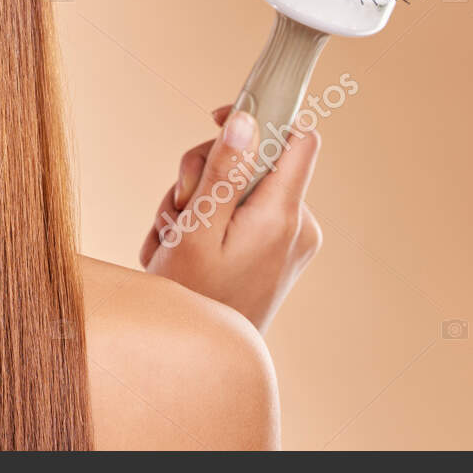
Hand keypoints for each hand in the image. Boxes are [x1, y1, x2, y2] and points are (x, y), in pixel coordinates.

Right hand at [138, 105, 322, 331]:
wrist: (204, 357)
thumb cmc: (194, 296)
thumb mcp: (197, 228)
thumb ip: (224, 172)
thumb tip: (246, 120)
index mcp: (283, 214)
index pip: (298, 137)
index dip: (260, 115)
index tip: (219, 119)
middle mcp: (297, 224)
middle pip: (254, 160)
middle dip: (206, 173)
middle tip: (176, 207)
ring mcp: (289, 241)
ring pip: (240, 187)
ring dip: (198, 202)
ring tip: (174, 238)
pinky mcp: (277, 253)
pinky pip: (242, 215)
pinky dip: (209, 222)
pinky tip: (183, 249)